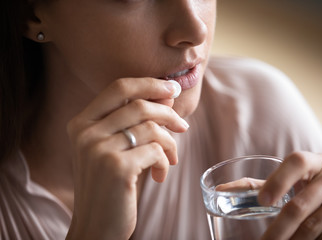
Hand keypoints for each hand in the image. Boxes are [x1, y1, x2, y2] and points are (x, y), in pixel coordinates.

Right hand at [65, 78, 188, 239]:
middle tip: (183, 126)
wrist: (96, 226)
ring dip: (170, 143)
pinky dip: (166, 162)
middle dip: (169, 114)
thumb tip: (167, 95)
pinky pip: (156, 151)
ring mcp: (99, 149)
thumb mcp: (115, 149)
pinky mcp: (117, 168)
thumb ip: (134, 122)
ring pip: (152, 128)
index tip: (173, 89)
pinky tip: (160, 176)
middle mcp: (86, 132)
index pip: (119, 87)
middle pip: (140, 105)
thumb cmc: (109, 185)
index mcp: (81, 123)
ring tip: (171, 159)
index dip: (150, 84)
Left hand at [258, 151, 321, 239]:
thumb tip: (221, 189)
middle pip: (300, 204)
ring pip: (314, 226)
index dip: (278, 180)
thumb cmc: (314, 193)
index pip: (296, 162)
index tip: (262, 200)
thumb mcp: (294, 185)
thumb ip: (262, 186)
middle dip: (278, 231)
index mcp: (315, 162)